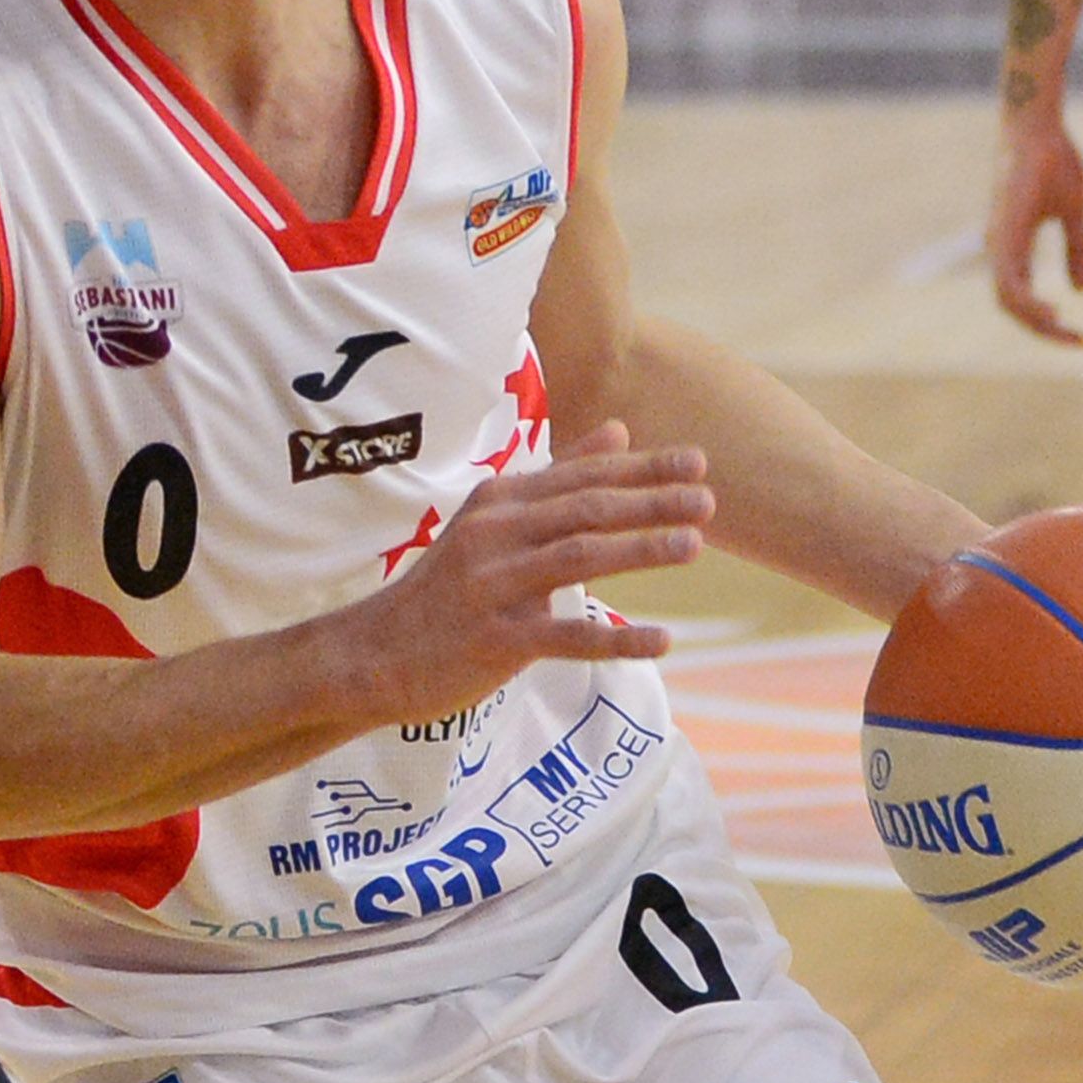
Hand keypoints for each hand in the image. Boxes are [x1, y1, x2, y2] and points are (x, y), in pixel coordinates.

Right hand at [340, 426, 714, 728]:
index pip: (582, 475)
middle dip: (651, 501)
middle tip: (708, 498)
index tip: (698, 460)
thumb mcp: (493, 520)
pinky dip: (614, 639)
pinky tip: (662, 641)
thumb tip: (619, 430)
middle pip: (586, 509)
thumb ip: (559, 477)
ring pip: (577, 558)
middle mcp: (496, 534)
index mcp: (501, 500)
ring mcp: (492, 585)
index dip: (641, 467)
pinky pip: (563, 636)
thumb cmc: (446, 586)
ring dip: (640, 550)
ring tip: (694, 545)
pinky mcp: (493, 639)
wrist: (373, 653)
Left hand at [982, 111, 1082, 346]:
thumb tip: (1082, 290)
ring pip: (1008, 299)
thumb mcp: (1074, 213)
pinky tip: (1049, 311)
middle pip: (1013, 306)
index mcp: (1013, 246)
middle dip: (1045, 329)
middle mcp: (1001, 247)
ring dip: (1036, 321)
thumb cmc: (1054, 162)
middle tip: (1078, 341)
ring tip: (1064, 330)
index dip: (1048, 322)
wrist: (1039, 127)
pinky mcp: (1005, 230)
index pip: (1022, 298)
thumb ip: (1078, 250)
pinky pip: (1008, 278)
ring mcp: (1000, 239)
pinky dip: (1026, 301)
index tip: (1081, 336)